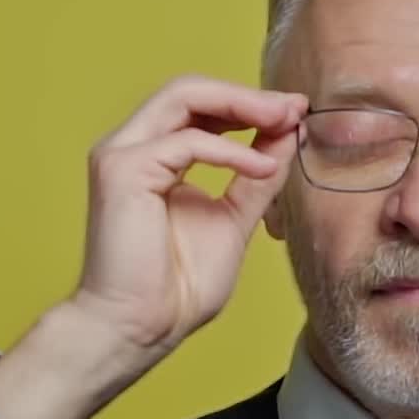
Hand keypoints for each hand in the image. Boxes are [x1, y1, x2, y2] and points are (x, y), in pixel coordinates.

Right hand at [72, 73, 306, 356]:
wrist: (142, 328)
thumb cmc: (177, 289)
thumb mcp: (233, 221)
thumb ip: (256, 180)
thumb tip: (287, 137)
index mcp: (156, 158)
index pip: (202, 109)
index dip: (250, 106)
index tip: (296, 113)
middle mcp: (133, 147)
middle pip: (192, 90)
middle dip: (249, 96)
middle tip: (296, 107)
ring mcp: (122, 154)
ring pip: (184, 97)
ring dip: (241, 105)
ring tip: (285, 121)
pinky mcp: (122, 170)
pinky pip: (187, 142)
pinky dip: (231, 152)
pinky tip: (263, 169)